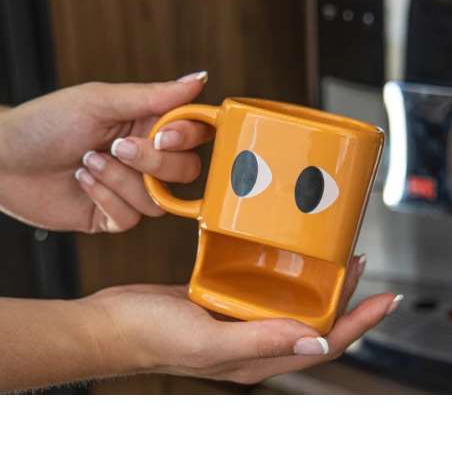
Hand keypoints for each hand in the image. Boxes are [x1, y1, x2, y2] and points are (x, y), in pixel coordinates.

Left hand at [0, 71, 211, 231]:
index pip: (195, 133)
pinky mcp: (111, 215)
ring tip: (88, 161)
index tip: (162, 134)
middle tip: (117, 147)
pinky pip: (131, 218)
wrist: (2, 159)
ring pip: (159, 200)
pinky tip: (82, 181)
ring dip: (121, 180)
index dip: (188, 137)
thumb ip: (153, 96)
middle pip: (186, 171)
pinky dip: (106, 198)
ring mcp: (129, 188)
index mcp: (147, 124)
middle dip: (153, 162)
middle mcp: (144, 158)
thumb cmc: (46, 122)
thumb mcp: (100, 101)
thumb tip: (198, 79)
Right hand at [83, 256, 401, 384]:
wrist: (113, 323)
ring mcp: (238, 321)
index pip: (324, 344)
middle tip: (361, 267)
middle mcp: (253, 342)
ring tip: (334, 259)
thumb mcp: (209, 341)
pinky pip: (261, 291)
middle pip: (314, 325)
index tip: (385, 299)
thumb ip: (263, 342)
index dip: (359, 323)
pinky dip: (281, 277)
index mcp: (256, 358)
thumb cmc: (151, 336)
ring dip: (315, 286)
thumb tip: (318, 345)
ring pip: (290, 306)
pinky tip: (283, 257)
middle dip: (345, 302)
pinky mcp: (222, 301)